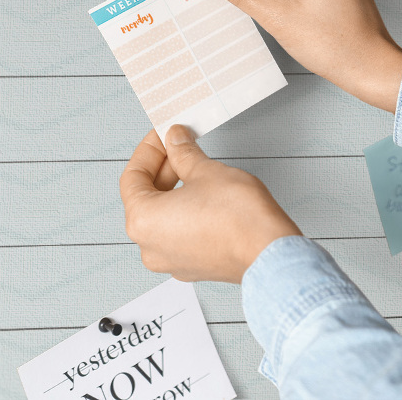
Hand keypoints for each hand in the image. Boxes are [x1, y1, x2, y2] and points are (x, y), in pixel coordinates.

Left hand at [119, 126, 301, 282]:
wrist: (269, 251)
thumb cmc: (238, 216)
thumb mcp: (206, 170)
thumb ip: (183, 153)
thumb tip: (175, 141)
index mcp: (143, 220)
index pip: (133, 176)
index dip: (149, 150)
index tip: (163, 135)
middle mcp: (149, 246)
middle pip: (145, 198)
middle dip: (164, 169)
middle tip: (181, 146)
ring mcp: (170, 260)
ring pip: (163, 218)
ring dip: (174, 190)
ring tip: (196, 169)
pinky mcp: (191, 266)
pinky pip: (179, 234)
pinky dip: (186, 212)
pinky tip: (205, 196)